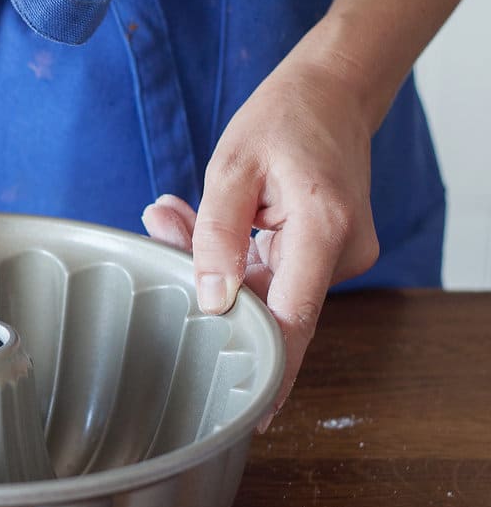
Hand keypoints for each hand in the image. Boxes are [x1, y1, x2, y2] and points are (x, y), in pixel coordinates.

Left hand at [141, 45, 379, 427]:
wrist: (334, 91)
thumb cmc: (285, 118)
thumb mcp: (233, 166)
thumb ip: (215, 235)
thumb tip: (211, 301)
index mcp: (323, 230)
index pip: (293, 321)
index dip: (270, 372)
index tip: (248, 415)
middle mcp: (343, 253)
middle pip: (269, 301)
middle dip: (208, 283)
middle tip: (162, 225)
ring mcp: (339, 257)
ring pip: (266, 287)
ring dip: (216, 262)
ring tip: (174, 211)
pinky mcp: (326, 255)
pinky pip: (274, 271)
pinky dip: (235, 253)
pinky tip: (197, 217)